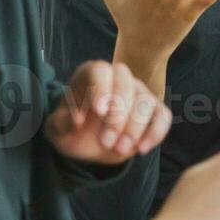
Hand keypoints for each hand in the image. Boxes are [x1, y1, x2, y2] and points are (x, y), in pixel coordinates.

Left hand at [44, 60, 171, 163]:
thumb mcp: (57, 128)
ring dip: (134, 128)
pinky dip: (156, 132)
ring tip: (120, 150)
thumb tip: (76, 120)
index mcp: (92, 75)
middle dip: (119, 115)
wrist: (88, 141)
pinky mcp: (154, 110)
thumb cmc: (71, 127)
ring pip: (146, 101)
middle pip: (127, 84)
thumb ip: (62, 122)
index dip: (101, 88)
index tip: (99, 112)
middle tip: (106, 141)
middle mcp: (118, 78)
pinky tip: (142, 149)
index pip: (101, 70)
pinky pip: (163, 115)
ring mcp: (139, 92)